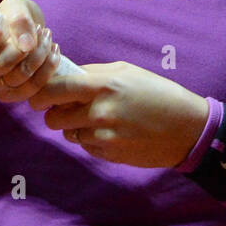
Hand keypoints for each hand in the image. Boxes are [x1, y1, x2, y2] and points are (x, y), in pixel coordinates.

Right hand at [0, 0, 63, 103]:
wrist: (30, 34)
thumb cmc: (15, 16)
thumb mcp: (16, 7)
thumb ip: (19, 19)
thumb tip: (26, 45)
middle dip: (24, 49)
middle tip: (41, 30)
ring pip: (16, 79)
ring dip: (39, 57)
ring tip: (48, 37)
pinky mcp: (8, 94)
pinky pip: (29, 90)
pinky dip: (47, 70)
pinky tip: (54, 52)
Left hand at [27, 61, 209, 167]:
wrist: (187, 128)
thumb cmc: (158, 93)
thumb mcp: (127, 71)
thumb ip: (93, 73)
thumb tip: (65, 75)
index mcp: (103, 85)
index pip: (55, 88)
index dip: (40, 93)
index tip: (38, 95)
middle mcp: (99, 111)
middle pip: (53, 117)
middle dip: (55, 112)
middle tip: (68, 108)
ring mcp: (104, 135)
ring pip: (68, 133)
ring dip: (74, 127)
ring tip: (96, 119)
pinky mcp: (109, 153)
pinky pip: (85, 146)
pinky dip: (91, 140)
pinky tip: (111, 132)